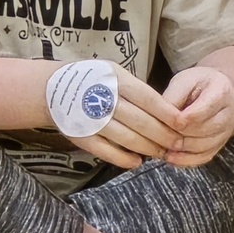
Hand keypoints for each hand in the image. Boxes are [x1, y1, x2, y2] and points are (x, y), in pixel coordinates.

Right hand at [67, 63, 183, 168]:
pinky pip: (109, 153)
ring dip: (149, 149)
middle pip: (142, 122)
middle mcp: (103, 98)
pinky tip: (137, 161)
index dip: (168, 114)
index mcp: (114, 78)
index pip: (148, 99)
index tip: (182, 124)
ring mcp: (91, 119)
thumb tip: (166, 112)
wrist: (51, 88)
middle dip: (164, 136)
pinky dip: (126, 159)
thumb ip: (136, 89)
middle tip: (177, 143)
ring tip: (161, 152)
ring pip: (129, 140)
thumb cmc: (90, 79)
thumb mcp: (112, 71)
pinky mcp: (82, 137)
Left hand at [161, 66, 233, 166]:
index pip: (200, 112)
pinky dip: (186, 160)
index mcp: (221, 92)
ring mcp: (227, 133)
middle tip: (156, 136)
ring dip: (181, 150)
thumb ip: (173, 97)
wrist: (216, 90)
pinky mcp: (220, 145)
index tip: (161, 121)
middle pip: (202, 132)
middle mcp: (229, 115)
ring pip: (204, 148)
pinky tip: (171, 157)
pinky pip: (205, 157)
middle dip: (178, 135)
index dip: (179, 120)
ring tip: (161, 146)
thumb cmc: (197, 83)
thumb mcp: (184, 80)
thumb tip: (160, 117)